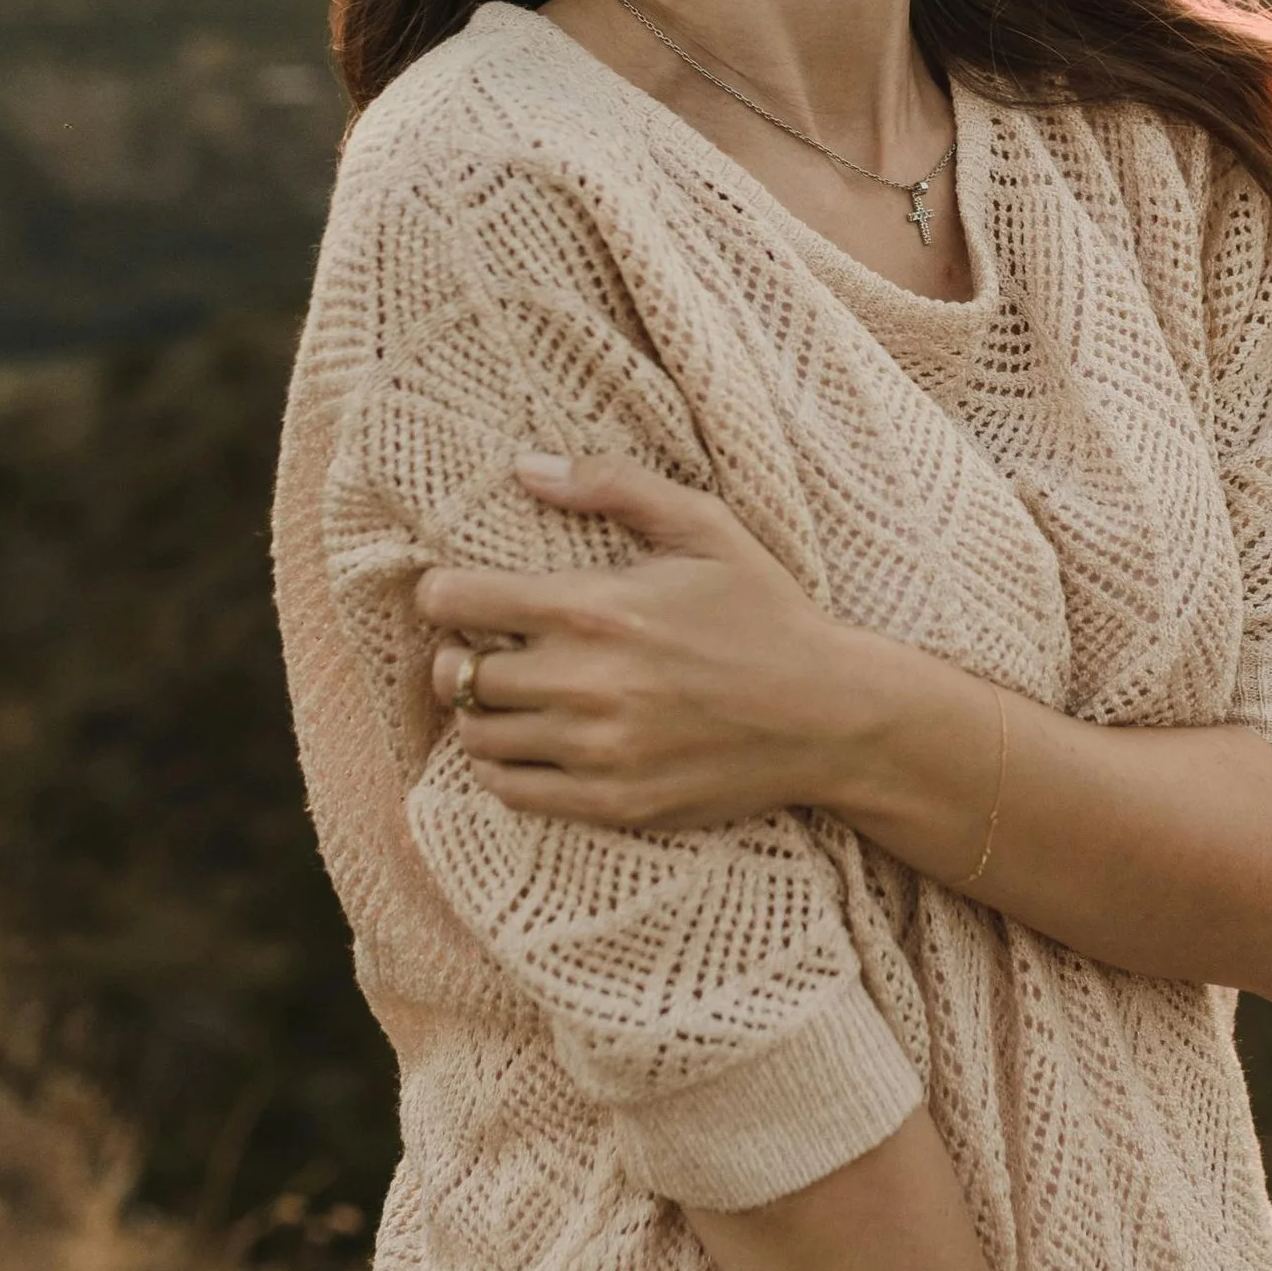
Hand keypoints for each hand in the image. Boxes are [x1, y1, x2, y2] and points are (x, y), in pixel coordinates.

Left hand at [417, 455, 866, 832]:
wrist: (830, 715)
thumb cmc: (766, 611)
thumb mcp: (705, 527)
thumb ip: (614, 486)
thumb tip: (525, 467)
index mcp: (594, 607)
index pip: (457, 602)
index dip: (441, 594)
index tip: (454, 595)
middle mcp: (584, 683)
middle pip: (459, 675)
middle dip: (459, 656)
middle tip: (484, 648)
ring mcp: (596, 751)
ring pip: (478, 736)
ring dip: (478, 714)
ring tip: (507, 697)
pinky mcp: (613, 803)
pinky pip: (512, 792)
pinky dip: (502, 767)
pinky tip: (527, 744)